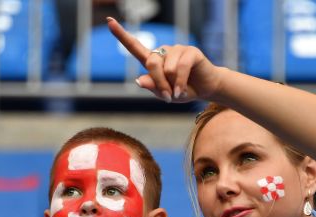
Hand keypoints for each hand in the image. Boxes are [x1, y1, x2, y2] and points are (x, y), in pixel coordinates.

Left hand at [107, 17, 224, 102]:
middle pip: (151, 63)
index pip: (135, 47)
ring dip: (171, 84)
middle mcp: (164, 52)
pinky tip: (181, 90)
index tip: (109, 21)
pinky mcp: (191, 51)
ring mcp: (177, 49)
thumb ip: (152, 87)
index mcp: (154, 61)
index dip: (121, 35)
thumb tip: (139, 79)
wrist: (206, 90)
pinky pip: (180, 67)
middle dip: (158, 83)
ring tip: (178, 92)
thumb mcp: (164, 94)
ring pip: (166, 67)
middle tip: (166, 97)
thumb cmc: (183, 90)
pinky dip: (179, 82)